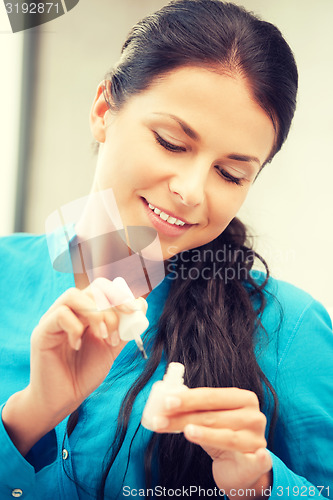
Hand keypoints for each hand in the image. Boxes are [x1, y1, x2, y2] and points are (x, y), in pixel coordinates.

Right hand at [28, 277, 146, 418]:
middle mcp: (69, 311)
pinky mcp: (42, 332)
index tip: (133, 310)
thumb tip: (141, 304)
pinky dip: (75, 327)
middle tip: (120, 324)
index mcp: (85, 312)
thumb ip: (124, 327)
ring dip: (95, 313)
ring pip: (73, 296)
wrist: (62, 400)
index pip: (102, 288)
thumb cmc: (84, 374)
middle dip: (111, 303)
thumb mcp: (111, 348)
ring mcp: (53, 320)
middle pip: (91, 289)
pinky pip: (60, 315)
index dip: (119, 294)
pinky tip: (78, 346)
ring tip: (104, 336)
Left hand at [152, 387, 271, 495]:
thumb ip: (195, 409)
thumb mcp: (210, 419)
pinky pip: (258, 461)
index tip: (166, 402)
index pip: (212, 396)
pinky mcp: (259, 464)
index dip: (188, 398)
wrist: (240, 467)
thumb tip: (165, 403)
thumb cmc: (222, 435)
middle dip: (183, 417)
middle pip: (213, 416)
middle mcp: (253, 416)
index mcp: (243, 398)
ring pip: (226, 437)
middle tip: (161, 419)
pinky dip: (259, 459)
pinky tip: (258, 456)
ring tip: (186, 431)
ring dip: (204, 434)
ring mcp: (257, 439)